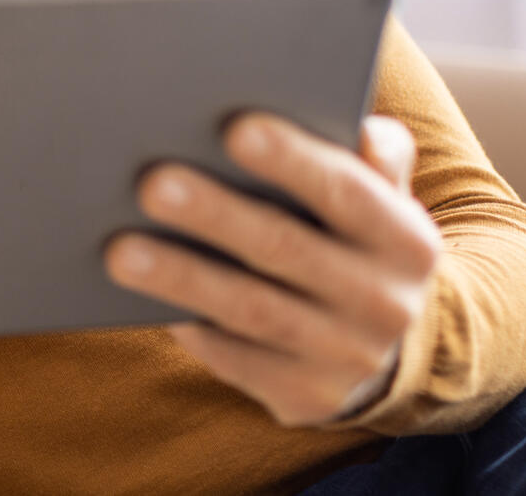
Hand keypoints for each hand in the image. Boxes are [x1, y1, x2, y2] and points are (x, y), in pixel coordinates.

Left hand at [102, 113, 441, 426]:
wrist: (392, 348)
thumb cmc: (359, 240)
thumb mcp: (386, 198)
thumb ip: (379, 154)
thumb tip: (364, 130)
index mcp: (406, 240)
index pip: (347, 192)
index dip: (292, 161)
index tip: (234, 128)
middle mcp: (384, 302)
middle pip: (286, 249)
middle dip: (216, 216)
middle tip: (151, 184)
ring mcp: (346, 357)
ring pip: (251, 309)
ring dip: (182, 278)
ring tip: (119, 249)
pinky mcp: (305, 396)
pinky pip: (235, 359)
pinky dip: (190, 325)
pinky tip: (138, 298)